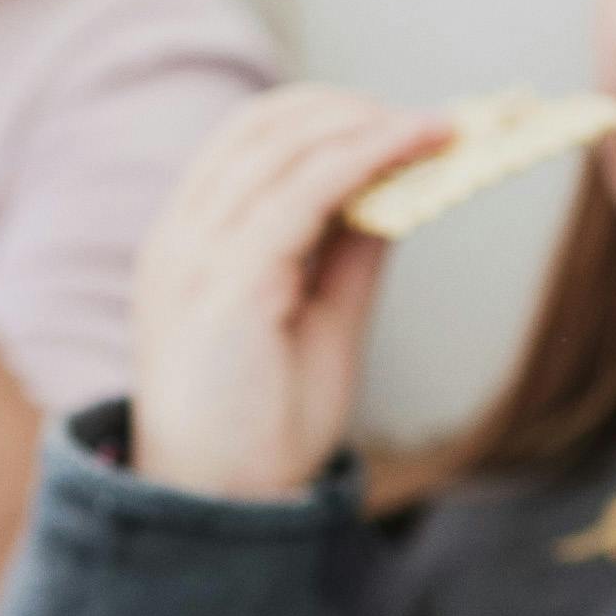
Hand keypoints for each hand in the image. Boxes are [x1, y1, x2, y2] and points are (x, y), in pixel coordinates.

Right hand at [131, 83, 451, 499]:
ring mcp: (193, 258)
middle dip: (347, 108)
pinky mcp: (226, 284)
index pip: (243, 143)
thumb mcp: (318, 320)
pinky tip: (418, 147)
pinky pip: (302, 192)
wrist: (219, 507)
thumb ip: (344, 252)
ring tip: (437, 129)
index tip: (395, 122)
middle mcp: (178, 240)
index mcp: (186, 245)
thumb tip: (397, 186)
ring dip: (367, 124)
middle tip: (427, 122)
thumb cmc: (261, 424)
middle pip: (258, 127)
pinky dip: (366, 157)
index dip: (320, 115)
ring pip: (281, 146)